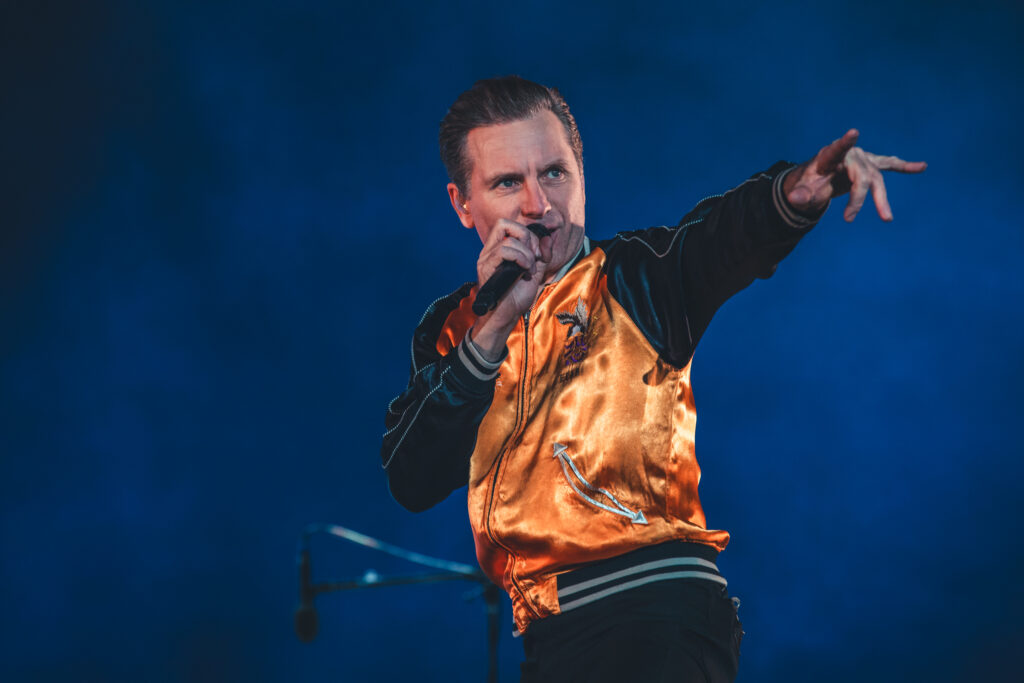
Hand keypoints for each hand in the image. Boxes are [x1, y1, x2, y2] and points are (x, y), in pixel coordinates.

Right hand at [470, 219, 552, 359]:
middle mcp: (489, 251)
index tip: (539, 253)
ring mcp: (485, 258)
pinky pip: (503, 250)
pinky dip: (520, 258)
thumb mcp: (534, 271)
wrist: (505, 316)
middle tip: (535, 256)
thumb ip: (541, 254)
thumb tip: (548, 237)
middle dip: (527, 237)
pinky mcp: (485, 267)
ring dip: (526, 254)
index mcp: (498, 249)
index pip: (510, 226)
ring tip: (529, 270)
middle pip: (504, 223)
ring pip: (508, 239)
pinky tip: (525, 271)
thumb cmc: (516, 297)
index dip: (529, 234)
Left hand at [784, 129, 926, 221]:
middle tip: (848, 219)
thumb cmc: (809, 183)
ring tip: (886, 218)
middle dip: (858, 198)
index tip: (854, 133)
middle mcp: (849, 155)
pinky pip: (890, 164)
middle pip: (860, 176)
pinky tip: (922, 166)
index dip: (845, 142)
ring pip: (875, 179)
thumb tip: (795, 199)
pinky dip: (905, 166)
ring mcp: (862, 159)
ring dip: (880, 199)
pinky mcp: (871, 165)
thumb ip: (801, 195)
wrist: (817, 179)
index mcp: (829, 157)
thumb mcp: (802, 191)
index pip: (836, 149)